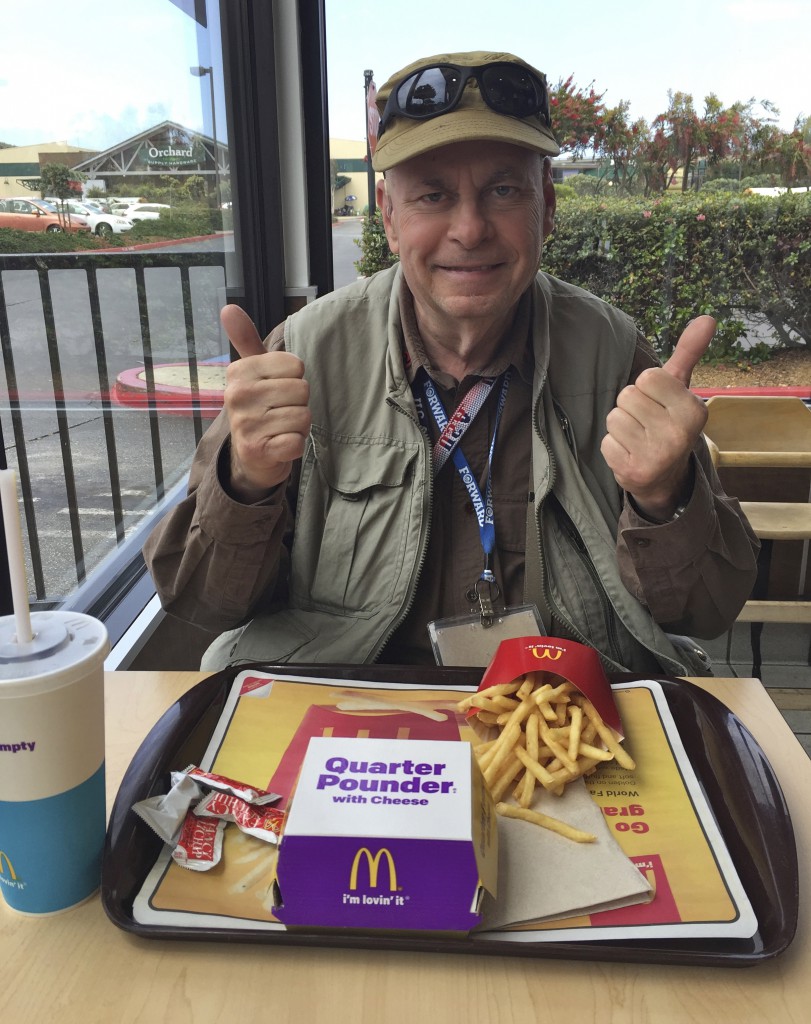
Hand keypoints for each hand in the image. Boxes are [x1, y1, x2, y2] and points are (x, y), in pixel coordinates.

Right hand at [221, 304, 310, 501]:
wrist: (250, 457)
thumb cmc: (258, 409)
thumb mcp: (251, 373)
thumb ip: (245, 340)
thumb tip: (228, 307)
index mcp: (238, 372)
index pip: (296, 365)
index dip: (294, 380)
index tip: (277, 391)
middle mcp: (238, 396)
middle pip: (302, 390)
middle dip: (299, 404)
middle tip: (280, 413)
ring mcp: (246, 425)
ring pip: (303, 416)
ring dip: (298, 426)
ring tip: (280, 429)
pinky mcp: (258, 450)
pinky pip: (297, 441)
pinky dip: (295, 445)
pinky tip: (280, 445)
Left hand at [601, 316, 714, 519]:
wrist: (666, 477)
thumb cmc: (669, 422)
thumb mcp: (681, 389)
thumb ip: (689, 353)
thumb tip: (707, 318)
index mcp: (693, 411)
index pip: (647, 377)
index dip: (647, 387)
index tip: (659, 403)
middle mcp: (678, 435)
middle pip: (627, 396)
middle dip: (632, 406)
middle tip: (647, 422)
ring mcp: (656, 456)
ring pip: (614, 417)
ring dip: (621, 426)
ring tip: (638, 437)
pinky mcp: (632, 472)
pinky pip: (606, 442)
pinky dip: (613, 446)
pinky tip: (630, 453)